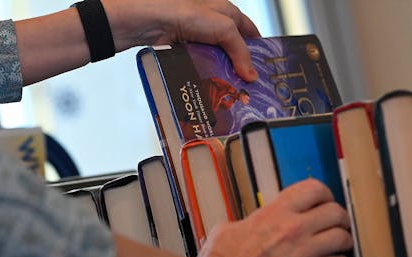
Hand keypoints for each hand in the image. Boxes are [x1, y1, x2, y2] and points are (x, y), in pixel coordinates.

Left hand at [104, 0, 261, 80]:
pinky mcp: (180, 48)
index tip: (263, 67)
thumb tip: (251, 74)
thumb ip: (239, 50)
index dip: (257, 47)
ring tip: (228, 91)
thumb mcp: (223, 28)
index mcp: (225, 11)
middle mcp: (210, 22)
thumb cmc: (184, 11)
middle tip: (246, 86)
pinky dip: (202, 75)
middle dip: (238, 66)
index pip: (248, 30)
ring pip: (213, 59)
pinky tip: (207, 86)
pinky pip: (196, 65)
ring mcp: (194, 36)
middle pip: (230, 48)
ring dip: (219, 73)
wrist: (148, 21)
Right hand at [195, 178, 352, 256]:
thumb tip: (244, 228)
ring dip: (342, 242)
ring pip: (343, 238)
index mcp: (273, 212)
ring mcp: (302, 253)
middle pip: (336, 212)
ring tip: (336, 248)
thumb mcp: (226, 230)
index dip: (323, 195)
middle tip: (335, 225)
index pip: (313, 189)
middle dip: (339, 219)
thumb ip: (245, 225)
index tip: (322, 203)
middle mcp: (293, 229)